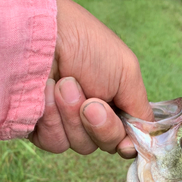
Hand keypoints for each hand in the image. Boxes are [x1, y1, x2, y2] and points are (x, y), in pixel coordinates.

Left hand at [29, 0, 153, 157]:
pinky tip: (45, 93)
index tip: (125, 142)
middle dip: (101, 125)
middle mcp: (91, 116)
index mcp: (114, 102)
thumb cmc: (86, 44)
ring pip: (81, 146)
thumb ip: (140, 111)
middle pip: (107, 145)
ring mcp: (65, 123)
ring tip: (63, 85)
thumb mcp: (127, 72)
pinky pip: (55, 143)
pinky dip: (52, 119)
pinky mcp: (39, 127)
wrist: (41, 35)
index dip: (126, 144)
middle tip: (90, 101)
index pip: (126, 138)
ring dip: (74, 116)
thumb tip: (142, 142)